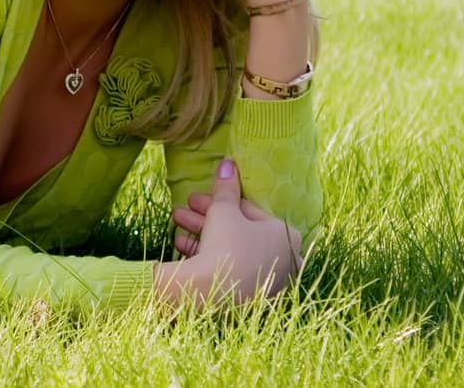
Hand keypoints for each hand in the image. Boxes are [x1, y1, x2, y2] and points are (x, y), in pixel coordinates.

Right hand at [162, 158, 302, 305]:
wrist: (214, 296)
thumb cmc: (227, 244)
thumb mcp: (223, 210)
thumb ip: (226, 187)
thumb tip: (228, 163)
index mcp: (286, 236)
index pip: (249, 210)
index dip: (218, 200)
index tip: (197, 197)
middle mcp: (284, 260)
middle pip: (239, 231)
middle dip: (207, 218)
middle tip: (183, 209)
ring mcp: (269, 283)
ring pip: (232, 250)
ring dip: (202, 234)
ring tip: (176, 222)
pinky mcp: (252, 299)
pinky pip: (231, 271)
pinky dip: (208, 257)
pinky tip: (182, 245)